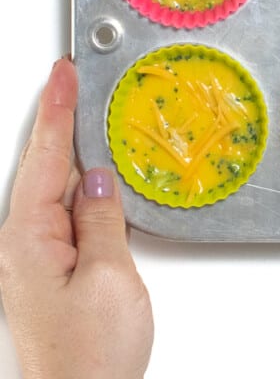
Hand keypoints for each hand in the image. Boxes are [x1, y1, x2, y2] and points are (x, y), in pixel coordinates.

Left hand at [0, 58, 153, 377]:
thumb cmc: (91, 353)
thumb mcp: (110, 277)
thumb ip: (104, 220)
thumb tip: (101, 179)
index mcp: (29, 239)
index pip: (45, 159)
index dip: (56, 112)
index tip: (63, 74)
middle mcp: (24, 244)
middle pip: (44, 168)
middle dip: (60, 123)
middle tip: (73, 83)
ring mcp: (36, 257)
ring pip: (58, 190)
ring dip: (75, 154)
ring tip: (90, 121)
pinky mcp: (53, 268)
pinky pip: (68, 213)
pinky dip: (83, 188)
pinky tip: (97, 179)